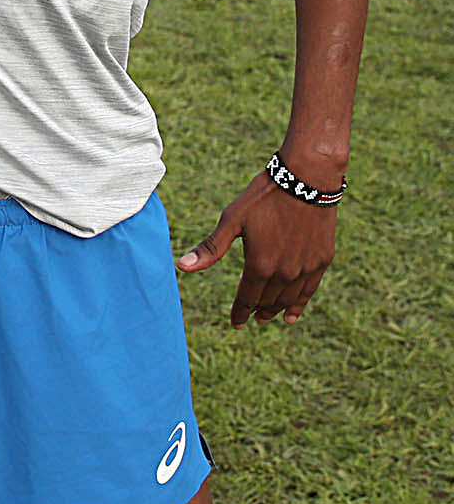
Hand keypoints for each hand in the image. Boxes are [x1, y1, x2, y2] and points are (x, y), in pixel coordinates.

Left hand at [179, 170, 336, 326]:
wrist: (306, 180)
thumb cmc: (264, 196)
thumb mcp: (232, 219)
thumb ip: (211, 248)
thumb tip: (182, 266)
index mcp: (259, 265)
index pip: (247, 299)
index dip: (240, 313)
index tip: (235, 323)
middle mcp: (284, 273)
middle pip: (268, 301)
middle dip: (257, 311)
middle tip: (250, 318)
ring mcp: (305, 268)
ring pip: (288, 300)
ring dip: (277, 310)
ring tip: (267, 317)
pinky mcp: (322, 261)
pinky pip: (309, 291)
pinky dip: (300, 305)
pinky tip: (293, 314)